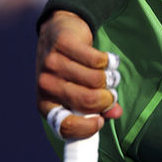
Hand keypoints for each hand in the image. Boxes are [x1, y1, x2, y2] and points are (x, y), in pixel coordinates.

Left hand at [36, 11, 120, 139]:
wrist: (56, 34)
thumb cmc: (70, 72)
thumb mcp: (78, 93)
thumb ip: (97, 108)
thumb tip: (116, 113)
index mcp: (45, 104)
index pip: (65, 126)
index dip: (86, 127)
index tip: (100, 121)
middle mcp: (45, 85)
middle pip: (87, 100)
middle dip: (106, 99)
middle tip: (110, 94)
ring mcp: (52, 62)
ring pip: (96, 80)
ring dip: (109, 78)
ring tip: (108, 75)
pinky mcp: (64, 43)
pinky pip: (97, 60)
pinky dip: (108, 61)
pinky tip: (107, 60)